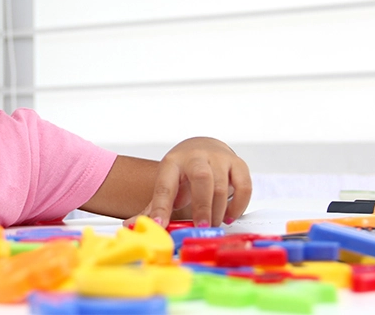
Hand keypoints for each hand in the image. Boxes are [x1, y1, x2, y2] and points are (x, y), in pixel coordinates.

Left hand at [126, 137, 250, 228]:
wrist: (203, 147)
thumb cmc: (183, 172)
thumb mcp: (167, 184)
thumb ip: (154, 207)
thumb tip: (130, 226)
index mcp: (172, 163)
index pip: (165, 186)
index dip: (161, 208)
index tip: (160, 225)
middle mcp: (196, 156)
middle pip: (201, 178)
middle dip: (202, 206)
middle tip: (201, 228)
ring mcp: (219, 158)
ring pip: (222, 185)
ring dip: (218, 211)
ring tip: (212, 225)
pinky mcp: (238, 164)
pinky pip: (244, 186)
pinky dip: (239, 205)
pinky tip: (229, 216)